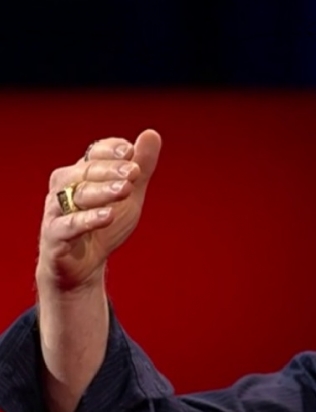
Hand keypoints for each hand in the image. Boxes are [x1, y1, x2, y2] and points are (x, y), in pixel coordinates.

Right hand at [36, 130, 161, 292]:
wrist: (82, 266)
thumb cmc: (103, 224)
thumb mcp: (129, 195)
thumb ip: (141, 167)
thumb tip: (152, 133)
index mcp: (81, 173)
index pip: (93, 154)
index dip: (110, 151)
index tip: (130, 150)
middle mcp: (64, 188)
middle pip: (84, 172)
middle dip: (110, 170)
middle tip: (134, 171)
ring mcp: (57, 212)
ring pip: (76, 196)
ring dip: (101, 191)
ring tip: (124, 190)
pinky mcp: (55, 237)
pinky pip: (68, 226)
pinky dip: (87, 220)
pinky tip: (107, 215)